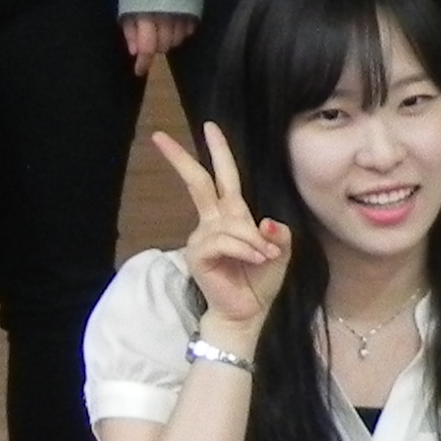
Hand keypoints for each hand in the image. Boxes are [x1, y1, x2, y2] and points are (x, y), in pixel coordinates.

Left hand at [121, 11, 193, 77]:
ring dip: (170, 40)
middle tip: (150, 41)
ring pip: (178, 40)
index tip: (139, 71)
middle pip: (164, 46)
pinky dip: (182, 32)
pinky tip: (175, 26)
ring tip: (163, 33)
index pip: (147, 48)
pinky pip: (190, 30)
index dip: (143, 62)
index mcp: (146, 17)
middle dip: (155, 47)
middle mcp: (166, 19)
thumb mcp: (127, 6)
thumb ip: (130, 29)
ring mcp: (182, 15)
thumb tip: (134, 52)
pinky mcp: (193, 10)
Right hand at [148, 120, 289, 332]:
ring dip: (253, 240)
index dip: (218, 151)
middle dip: (181, 158)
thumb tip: (266, 222)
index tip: (209, 126)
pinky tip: (256, 260)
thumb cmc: (260, 282)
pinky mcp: (198, 254)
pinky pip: (225, 240)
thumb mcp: (280, 252)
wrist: (248, 313)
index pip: (221, 177)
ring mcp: (202, 238)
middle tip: (160, 136)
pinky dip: (245, 249)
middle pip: (197, 182)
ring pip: (230, 223)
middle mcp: (212, 222)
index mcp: (231, 216)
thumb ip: (278, 234)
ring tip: (265, 257)